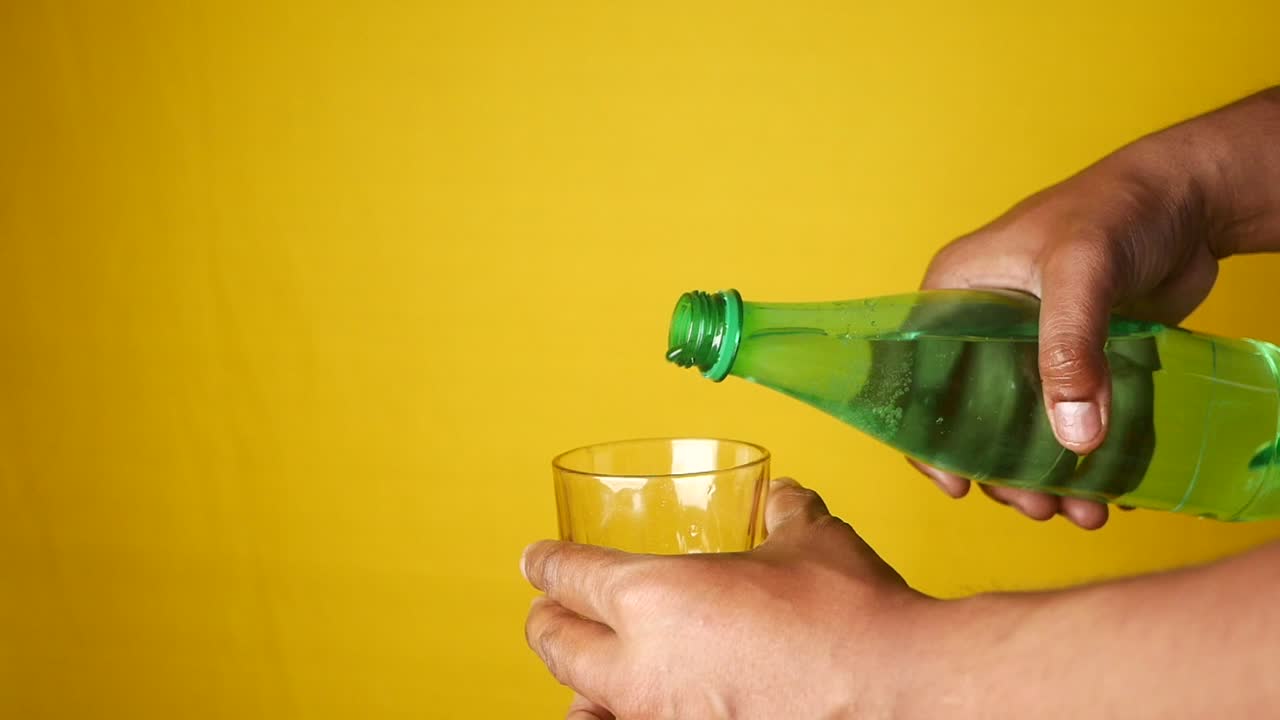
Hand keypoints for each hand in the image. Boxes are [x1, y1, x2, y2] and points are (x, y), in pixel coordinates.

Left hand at [522, 479, 935, 719]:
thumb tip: (786, 496)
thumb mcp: (811, 543)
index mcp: (652, 595)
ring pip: (583, 699)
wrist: (896, 694)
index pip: (571, 574)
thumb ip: (785, 513)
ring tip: (577, 677)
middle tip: (546, 608)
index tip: (537, 560)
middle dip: (545, 621)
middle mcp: (639, 664)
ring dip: (573, 681)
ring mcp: (659, 719)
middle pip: (555, 642)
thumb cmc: (850, 617)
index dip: (546, 563)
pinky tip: (622, 715)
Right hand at [912, 89, 1279, 527]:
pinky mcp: (1077, 359)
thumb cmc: (1120, 208)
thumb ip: (1070, 349)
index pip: (919, 376)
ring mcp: (1030, 344)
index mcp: (955, 293)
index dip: (927, 437)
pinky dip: (1084, 456)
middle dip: (1001, 471)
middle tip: (1036, 508)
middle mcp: (983, 323)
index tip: (958, 486)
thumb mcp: (1081, 271)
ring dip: (1045, 474)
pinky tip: (1107, 488)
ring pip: (1022, 426)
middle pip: (971, 414)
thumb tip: (1074, 439)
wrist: (1192, 198)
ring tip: (1079, 510)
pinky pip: (1069, 417)